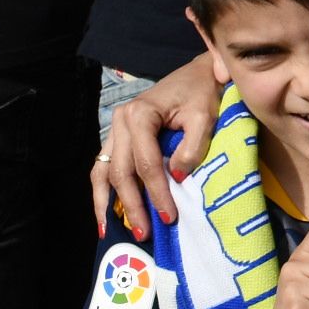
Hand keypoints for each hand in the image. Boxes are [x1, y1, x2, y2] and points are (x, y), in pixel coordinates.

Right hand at [92, 58, 224, 236]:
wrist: (197, 75)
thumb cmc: (202, 94)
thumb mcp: (205, 116)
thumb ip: (193, 146)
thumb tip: (177, 177)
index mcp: (140, 114)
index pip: (145, 162)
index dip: (156, 191)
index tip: (169, 216)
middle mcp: (120, 121)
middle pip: (120, 171)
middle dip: (132, 205)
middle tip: (144, 233)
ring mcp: (115, 130)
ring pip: (102, 172)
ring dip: (107, 203)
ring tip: (112, 231)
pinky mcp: (118, 138)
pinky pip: (103, 168)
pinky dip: (103, 192)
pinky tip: (106, 214)